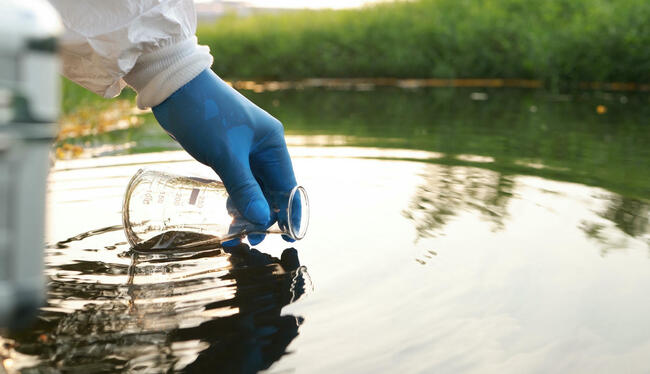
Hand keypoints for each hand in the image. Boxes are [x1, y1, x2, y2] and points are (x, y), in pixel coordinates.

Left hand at [152, 69, 296, 245]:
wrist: (174, 87)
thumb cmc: (205, 115)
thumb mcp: (226, 155)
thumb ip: (244, 188)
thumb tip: (262, 220)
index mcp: (272, 143)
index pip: (288, 185)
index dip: (289, 212)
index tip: (286, 237)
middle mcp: (263, 147)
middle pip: (270, 190)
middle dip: (262, 215)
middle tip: (249, 239)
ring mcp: (244, 150)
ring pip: (253, 188)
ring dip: (246, 210)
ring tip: (234, 233)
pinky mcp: (226, 153)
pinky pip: (236, 182)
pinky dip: (234, 198)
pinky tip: (226, 215)